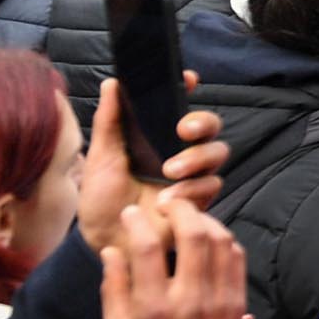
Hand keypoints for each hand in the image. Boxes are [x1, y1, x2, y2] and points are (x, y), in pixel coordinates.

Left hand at [78, 77, 225, 260]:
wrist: (106, 239)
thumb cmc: (101, 197)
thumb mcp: (101, 156)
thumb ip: (110, 120)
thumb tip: (112, 82)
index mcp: (157, 136)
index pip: (180, 105)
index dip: (188, 89)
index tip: (188, 79)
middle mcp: (180, 151)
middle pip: (210, 126)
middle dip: (202, 123)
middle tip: (183, 130)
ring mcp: (192, 175)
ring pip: (217, 153)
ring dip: (197, 159)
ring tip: (170, 172)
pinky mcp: (199, 200)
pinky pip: (211, 185)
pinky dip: (191, 191)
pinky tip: (168, 201)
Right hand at [101, 200, 250, 318]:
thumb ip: (113, 288)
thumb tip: (112, 250)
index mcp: (153, 308)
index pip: (146, 248)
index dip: (138, 222)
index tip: (132, 213)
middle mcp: (189, 301)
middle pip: (194, 235)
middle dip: (181, 210)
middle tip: (168, 205)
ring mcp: (218, 303)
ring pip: (221, 242)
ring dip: (205, 222)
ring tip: (189, 219)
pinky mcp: (236, 306)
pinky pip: (237, 261)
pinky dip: (225, 242)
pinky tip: (210, 240)